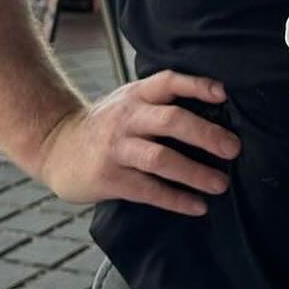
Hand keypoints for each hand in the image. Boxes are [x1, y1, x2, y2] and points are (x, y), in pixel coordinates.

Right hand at [35, 70, 238, 215]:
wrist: (55, 145)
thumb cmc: (105, 125)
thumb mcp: (129, 102)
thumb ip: (161, 103)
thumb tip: (215, 111)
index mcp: (137, 95)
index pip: (169, 82)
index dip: (197, 85)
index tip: (224, 95)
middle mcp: (128, 118)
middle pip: (171, 121)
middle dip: (206, 135)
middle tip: (233, 148)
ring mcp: (117, 148)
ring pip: (161, 158)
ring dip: (195, 172)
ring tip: (220, 184)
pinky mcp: (110, 178)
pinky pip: (148, 190)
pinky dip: (175, 199)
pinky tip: (197, 206)